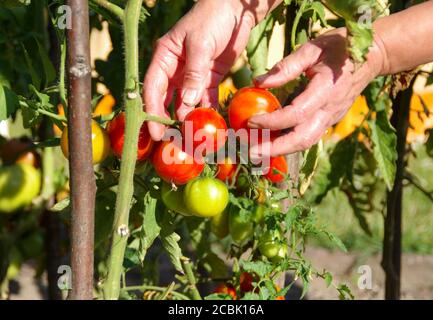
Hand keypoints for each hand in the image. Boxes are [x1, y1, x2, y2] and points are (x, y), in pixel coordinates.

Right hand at [143, 0, 254, 140]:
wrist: (236, 8)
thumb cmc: (212, 18)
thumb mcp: (200, 43)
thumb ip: (193, 72)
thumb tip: (187, 102)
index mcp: (164, 58)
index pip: (152, 88)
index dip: (152, 111)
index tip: (156, 131)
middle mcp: (175, 70)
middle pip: (166, 99)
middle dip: (168, 120)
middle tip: (173, 141)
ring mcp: (192, 76)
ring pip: (186, 103)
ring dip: (189, 119)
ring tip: (193, 137)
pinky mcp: (209, 79)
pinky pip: (206, 99)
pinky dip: (208, 111)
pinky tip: (211, 124)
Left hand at [248, 28, 384, 156]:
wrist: (372, 57)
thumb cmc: (339, 47)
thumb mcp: (312, 48)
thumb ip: (286, 66)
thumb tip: (258, 82)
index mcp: (326, 91)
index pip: (296, 114)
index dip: (272, 121)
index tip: (250, 121)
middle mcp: (330, 110)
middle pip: (302, 139)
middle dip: (275, 148)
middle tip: (250, 153)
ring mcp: (331, 118)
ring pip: (306, 142)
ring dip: (280, 150)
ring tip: (256, 151)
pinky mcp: (329, 120)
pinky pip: (308, 136)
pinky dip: (288, 142)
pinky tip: (270, 141)